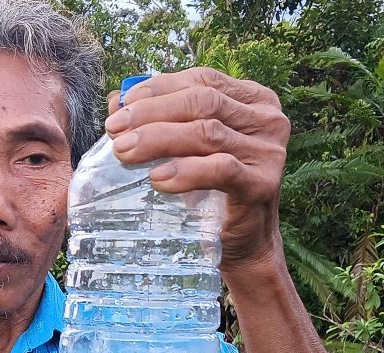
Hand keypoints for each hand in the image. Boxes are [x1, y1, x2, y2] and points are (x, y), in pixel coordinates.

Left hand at [103, 68, 290, 269]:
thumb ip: (160, 119)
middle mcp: (267, 120)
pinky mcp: (263, 184)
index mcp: (253, 99)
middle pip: (203, 102)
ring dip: (158, 139)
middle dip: (152, 113)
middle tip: (115, 130)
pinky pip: (220, 169)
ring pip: (207, 132)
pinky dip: (185, 172)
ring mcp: (269, 152)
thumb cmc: (212, 189)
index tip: (122, 105)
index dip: (160, 87)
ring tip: (124, 152)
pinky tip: (157, 179)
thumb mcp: (188, 148)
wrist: (243, 241)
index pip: (203, 80)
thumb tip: (114, 101)